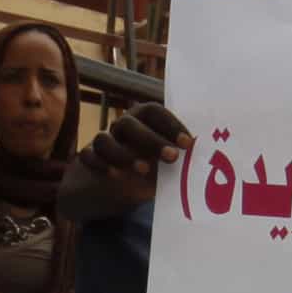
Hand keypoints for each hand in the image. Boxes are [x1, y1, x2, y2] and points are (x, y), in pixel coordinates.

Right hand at [60, 101, 192, 222]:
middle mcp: (123, 126)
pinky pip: (88, 156)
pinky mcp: (90, 158)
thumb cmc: (154, 164)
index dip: (170, 124)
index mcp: (144, 119)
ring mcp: (105, 141)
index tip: (188, 143)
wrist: (124, 181)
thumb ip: (180, 154)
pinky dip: (99, 164)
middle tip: (172, 157)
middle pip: (129, 123)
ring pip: (103, 139)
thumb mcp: (169, 158)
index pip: (154, 111)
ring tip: (144, 169)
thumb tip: (204, 155)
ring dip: (123, 154)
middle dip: (152, 140)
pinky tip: (114, 176)